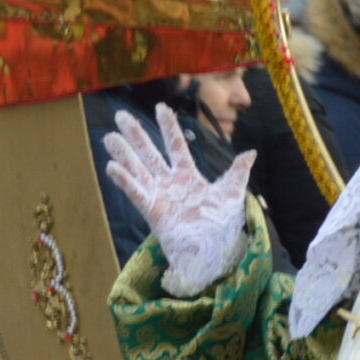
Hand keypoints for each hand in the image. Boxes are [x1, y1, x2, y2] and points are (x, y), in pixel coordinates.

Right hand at [102, 103, 255, 294]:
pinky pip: (136, 193)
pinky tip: (111, 166)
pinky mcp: (153, 211)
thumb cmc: (222, 225)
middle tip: (120, 116)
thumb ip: (237, 171)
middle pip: (150, 153)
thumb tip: (250, 152)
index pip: (176, 145)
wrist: (214, 252)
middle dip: (136, 135)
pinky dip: (125, 180)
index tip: (160, 107)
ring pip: (138, 169)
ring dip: (124, 153)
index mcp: (188, 176)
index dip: (168, 127)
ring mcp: (159, 196)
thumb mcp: (232, 193)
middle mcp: (170, 183)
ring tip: (109, 137)